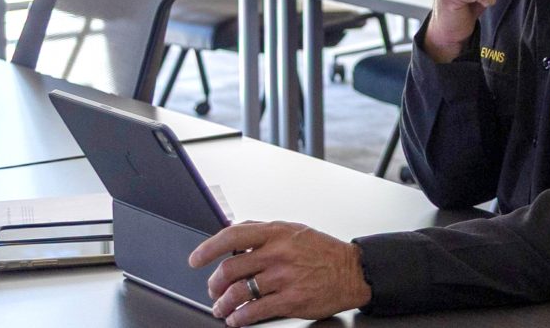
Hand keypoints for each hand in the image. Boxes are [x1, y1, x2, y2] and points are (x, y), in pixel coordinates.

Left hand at [190, 221, 370, 325]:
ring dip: (223, 304)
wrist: (354, 272)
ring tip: (221, 308)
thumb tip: (232, 236)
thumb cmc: (324, 252)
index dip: (208, 248)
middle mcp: (279, 253)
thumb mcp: (295, 231)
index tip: (196, 260)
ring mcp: (285, 277)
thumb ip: (265, 233)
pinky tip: (237, 319)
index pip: (233, 236)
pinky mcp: (291, 300)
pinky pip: (254, 311)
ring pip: (238, 292)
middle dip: (214, 284)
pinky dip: (239, 318)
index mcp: (278, 233)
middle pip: (230, 269)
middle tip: (213, 290)